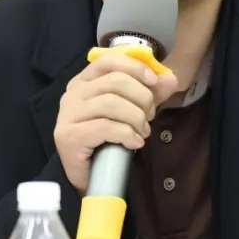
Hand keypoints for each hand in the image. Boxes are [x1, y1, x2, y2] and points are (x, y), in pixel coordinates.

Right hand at [54, 51, 177, 193]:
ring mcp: (68, 115)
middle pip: (115, 81)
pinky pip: (105, 127)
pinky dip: (127, 134)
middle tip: (149, 116)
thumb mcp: (133, 111)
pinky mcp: (69, 136)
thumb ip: (151, 93)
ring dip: (136, 118)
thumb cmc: (110, 140)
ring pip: (111, 103)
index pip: (108, 60)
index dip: (134, 67)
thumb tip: (170, 77)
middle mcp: (72, 94)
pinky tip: (134, 143)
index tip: (153, 82)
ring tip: (143, 132)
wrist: (91, 178)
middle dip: (142, 97)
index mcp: (84, 81)